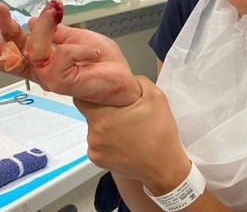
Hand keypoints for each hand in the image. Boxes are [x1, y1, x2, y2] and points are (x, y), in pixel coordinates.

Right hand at [0, 2, 139, 105]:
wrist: (120, 81)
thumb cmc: (101, 61)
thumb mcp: (75, 37)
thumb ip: (54, 31)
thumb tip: (31, 21)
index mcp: (40, 58)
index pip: (12, 47)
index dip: (2, 30)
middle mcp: (39, 69)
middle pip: (8, 57)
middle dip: (0, 32)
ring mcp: (48, 77)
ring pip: (35, 49)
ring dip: (46, 28)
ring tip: (57, 15)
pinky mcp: (60, 81)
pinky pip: (63, 54)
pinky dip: (80, 47)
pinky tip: (93, 51)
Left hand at [74, 76, 189, 193]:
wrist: (166, 168)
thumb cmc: (160, 133)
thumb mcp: (155, 97)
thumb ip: (135, 81)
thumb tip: (121, 78)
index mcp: (102, 117)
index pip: (81, 97)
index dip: (91, 92)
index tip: (104, 93)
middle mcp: (93, 133)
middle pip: (89, 113)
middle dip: (102, 109)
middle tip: (122, 112)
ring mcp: (93, 149)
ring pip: (93, 128)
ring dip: (105, 125)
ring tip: (126, 129)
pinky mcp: (96, 160)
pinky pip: (97, 143)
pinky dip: (107, 140)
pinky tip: (124, 141)